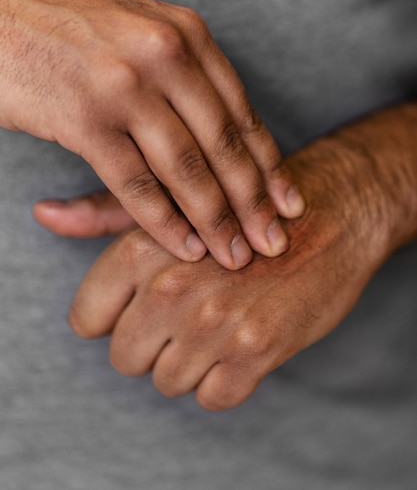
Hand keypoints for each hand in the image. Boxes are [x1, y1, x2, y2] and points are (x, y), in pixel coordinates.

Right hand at [0, 0, 304, 268]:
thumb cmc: (66, 24)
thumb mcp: (139, 29)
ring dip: (215, 220)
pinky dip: (162, 221)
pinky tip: (183, 246)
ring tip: (235, 256)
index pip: (240, 111)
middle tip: (275, 243)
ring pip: (185, 167)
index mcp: (185, 32)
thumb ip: (181, 68)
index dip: (269, 163)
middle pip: (223, 143)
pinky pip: (134, 181)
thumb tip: (216, 119)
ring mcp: (124, 85)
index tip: (290, 202)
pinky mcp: (83, 117)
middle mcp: (163, 54)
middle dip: (253, 202)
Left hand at [37, 104, 416, 409]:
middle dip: (152, 340)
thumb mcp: (174, 200)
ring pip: (167, 381)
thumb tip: (45, 213)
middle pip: (125, 356)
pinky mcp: (256, 353)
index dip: (112, 318)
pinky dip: (223, 378)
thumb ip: (104, 212)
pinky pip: (211, 396)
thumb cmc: (245, 208)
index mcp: (143, 249)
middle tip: (188, 311)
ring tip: (218, 321)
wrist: (331, 214)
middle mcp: (172, 288)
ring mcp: (215, 324)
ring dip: (189, 360)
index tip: (139, 309)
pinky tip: (241, 339)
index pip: (87, 319)